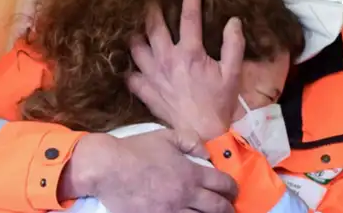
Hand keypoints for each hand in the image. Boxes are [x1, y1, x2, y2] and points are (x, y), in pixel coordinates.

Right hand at [60, 130, 237, 212]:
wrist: (109, 168)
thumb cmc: (136, 150)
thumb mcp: (167, 136)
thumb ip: (191, 141)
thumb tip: (206, 152)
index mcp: (191, 173)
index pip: (222, 183)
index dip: (232, 188)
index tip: (233, 190)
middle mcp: (186, 194)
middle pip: (217, 207)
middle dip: (228, 209)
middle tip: (231, 209)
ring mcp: (172, 211)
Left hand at [127, 0, 244, 140]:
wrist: (203, 133)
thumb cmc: (219, 102)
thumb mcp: (233, 73)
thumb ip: (234, 44)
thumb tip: (233, 20)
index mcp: (189, 52)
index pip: (189, 16)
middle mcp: (166, 59)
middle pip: (153, 25)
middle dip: (152, 7)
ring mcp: (152, 75)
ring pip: (135, 46)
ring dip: (135, 33)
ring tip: (136, 24)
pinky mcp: (144, 90)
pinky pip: (130, 74)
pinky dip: (129, 66)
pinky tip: (131, 61)